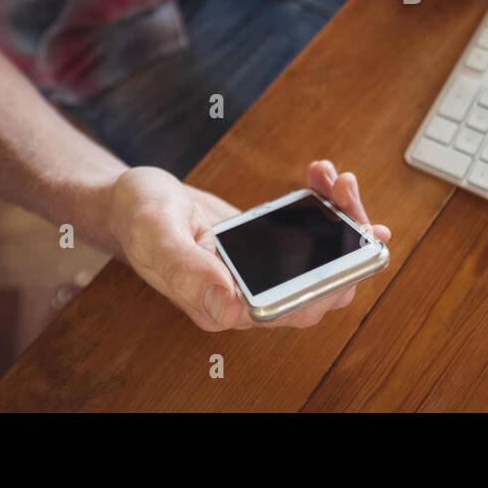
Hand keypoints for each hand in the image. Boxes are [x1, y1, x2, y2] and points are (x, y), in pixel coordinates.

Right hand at [108, 160, 390, 330]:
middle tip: (345, 188)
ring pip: (320, 258)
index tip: (354, 238)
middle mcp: (246, 296)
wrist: (133, 200)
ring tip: (336, 178)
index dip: (333, 279)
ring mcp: (259, 271)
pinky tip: (325, 182)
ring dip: (339, 218)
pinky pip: (307, 235)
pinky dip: (323, 207)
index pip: (294, 308)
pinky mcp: (266, 247)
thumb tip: (229, 309)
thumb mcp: (156, 235)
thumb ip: (187, 271)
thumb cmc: (138, 216)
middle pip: (320, 282)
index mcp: (223, 306)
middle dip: (346, 236)